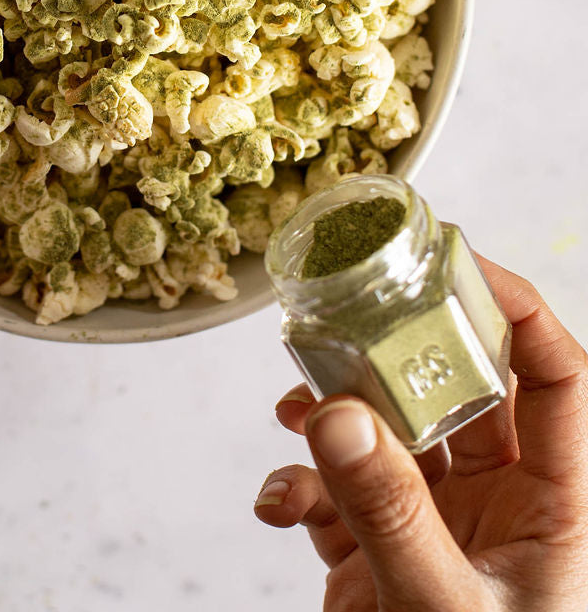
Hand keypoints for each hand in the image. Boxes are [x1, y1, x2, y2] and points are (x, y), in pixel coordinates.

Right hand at [254, 257, 587, 610]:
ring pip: (383, 430)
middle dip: (393, 356)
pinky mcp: (377, 545)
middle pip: (452, 388)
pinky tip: (279, 503)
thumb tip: (333, 412)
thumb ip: (388, 512)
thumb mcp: (439, 605)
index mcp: (555, 502)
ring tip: (293, 416)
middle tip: (344, 321)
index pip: (556, 378)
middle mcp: (497, 499)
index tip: (456, 258)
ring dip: (331, 417)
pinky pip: (335, 488)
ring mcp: (433, 519)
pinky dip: (298, 484)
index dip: (517, 308)